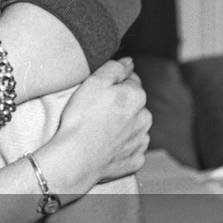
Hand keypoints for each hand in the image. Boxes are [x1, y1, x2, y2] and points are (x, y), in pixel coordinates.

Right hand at [53, 59, 150, 189]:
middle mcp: (145, 118)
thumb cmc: (82, 117)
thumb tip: (129, 62)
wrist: (77, 156)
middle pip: (135, 104)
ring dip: (123, 124)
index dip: (115, 83)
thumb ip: (114, 68)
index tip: (100, 90)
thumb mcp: (94, 82)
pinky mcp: (135, 160)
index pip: (132, 81)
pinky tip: (106, 144)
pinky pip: (132, 148)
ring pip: (135, 126)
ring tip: (100, 127)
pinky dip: (122, 145)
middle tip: (97, 108)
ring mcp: (141, 141)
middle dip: (121, 104)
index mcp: (136, 96)